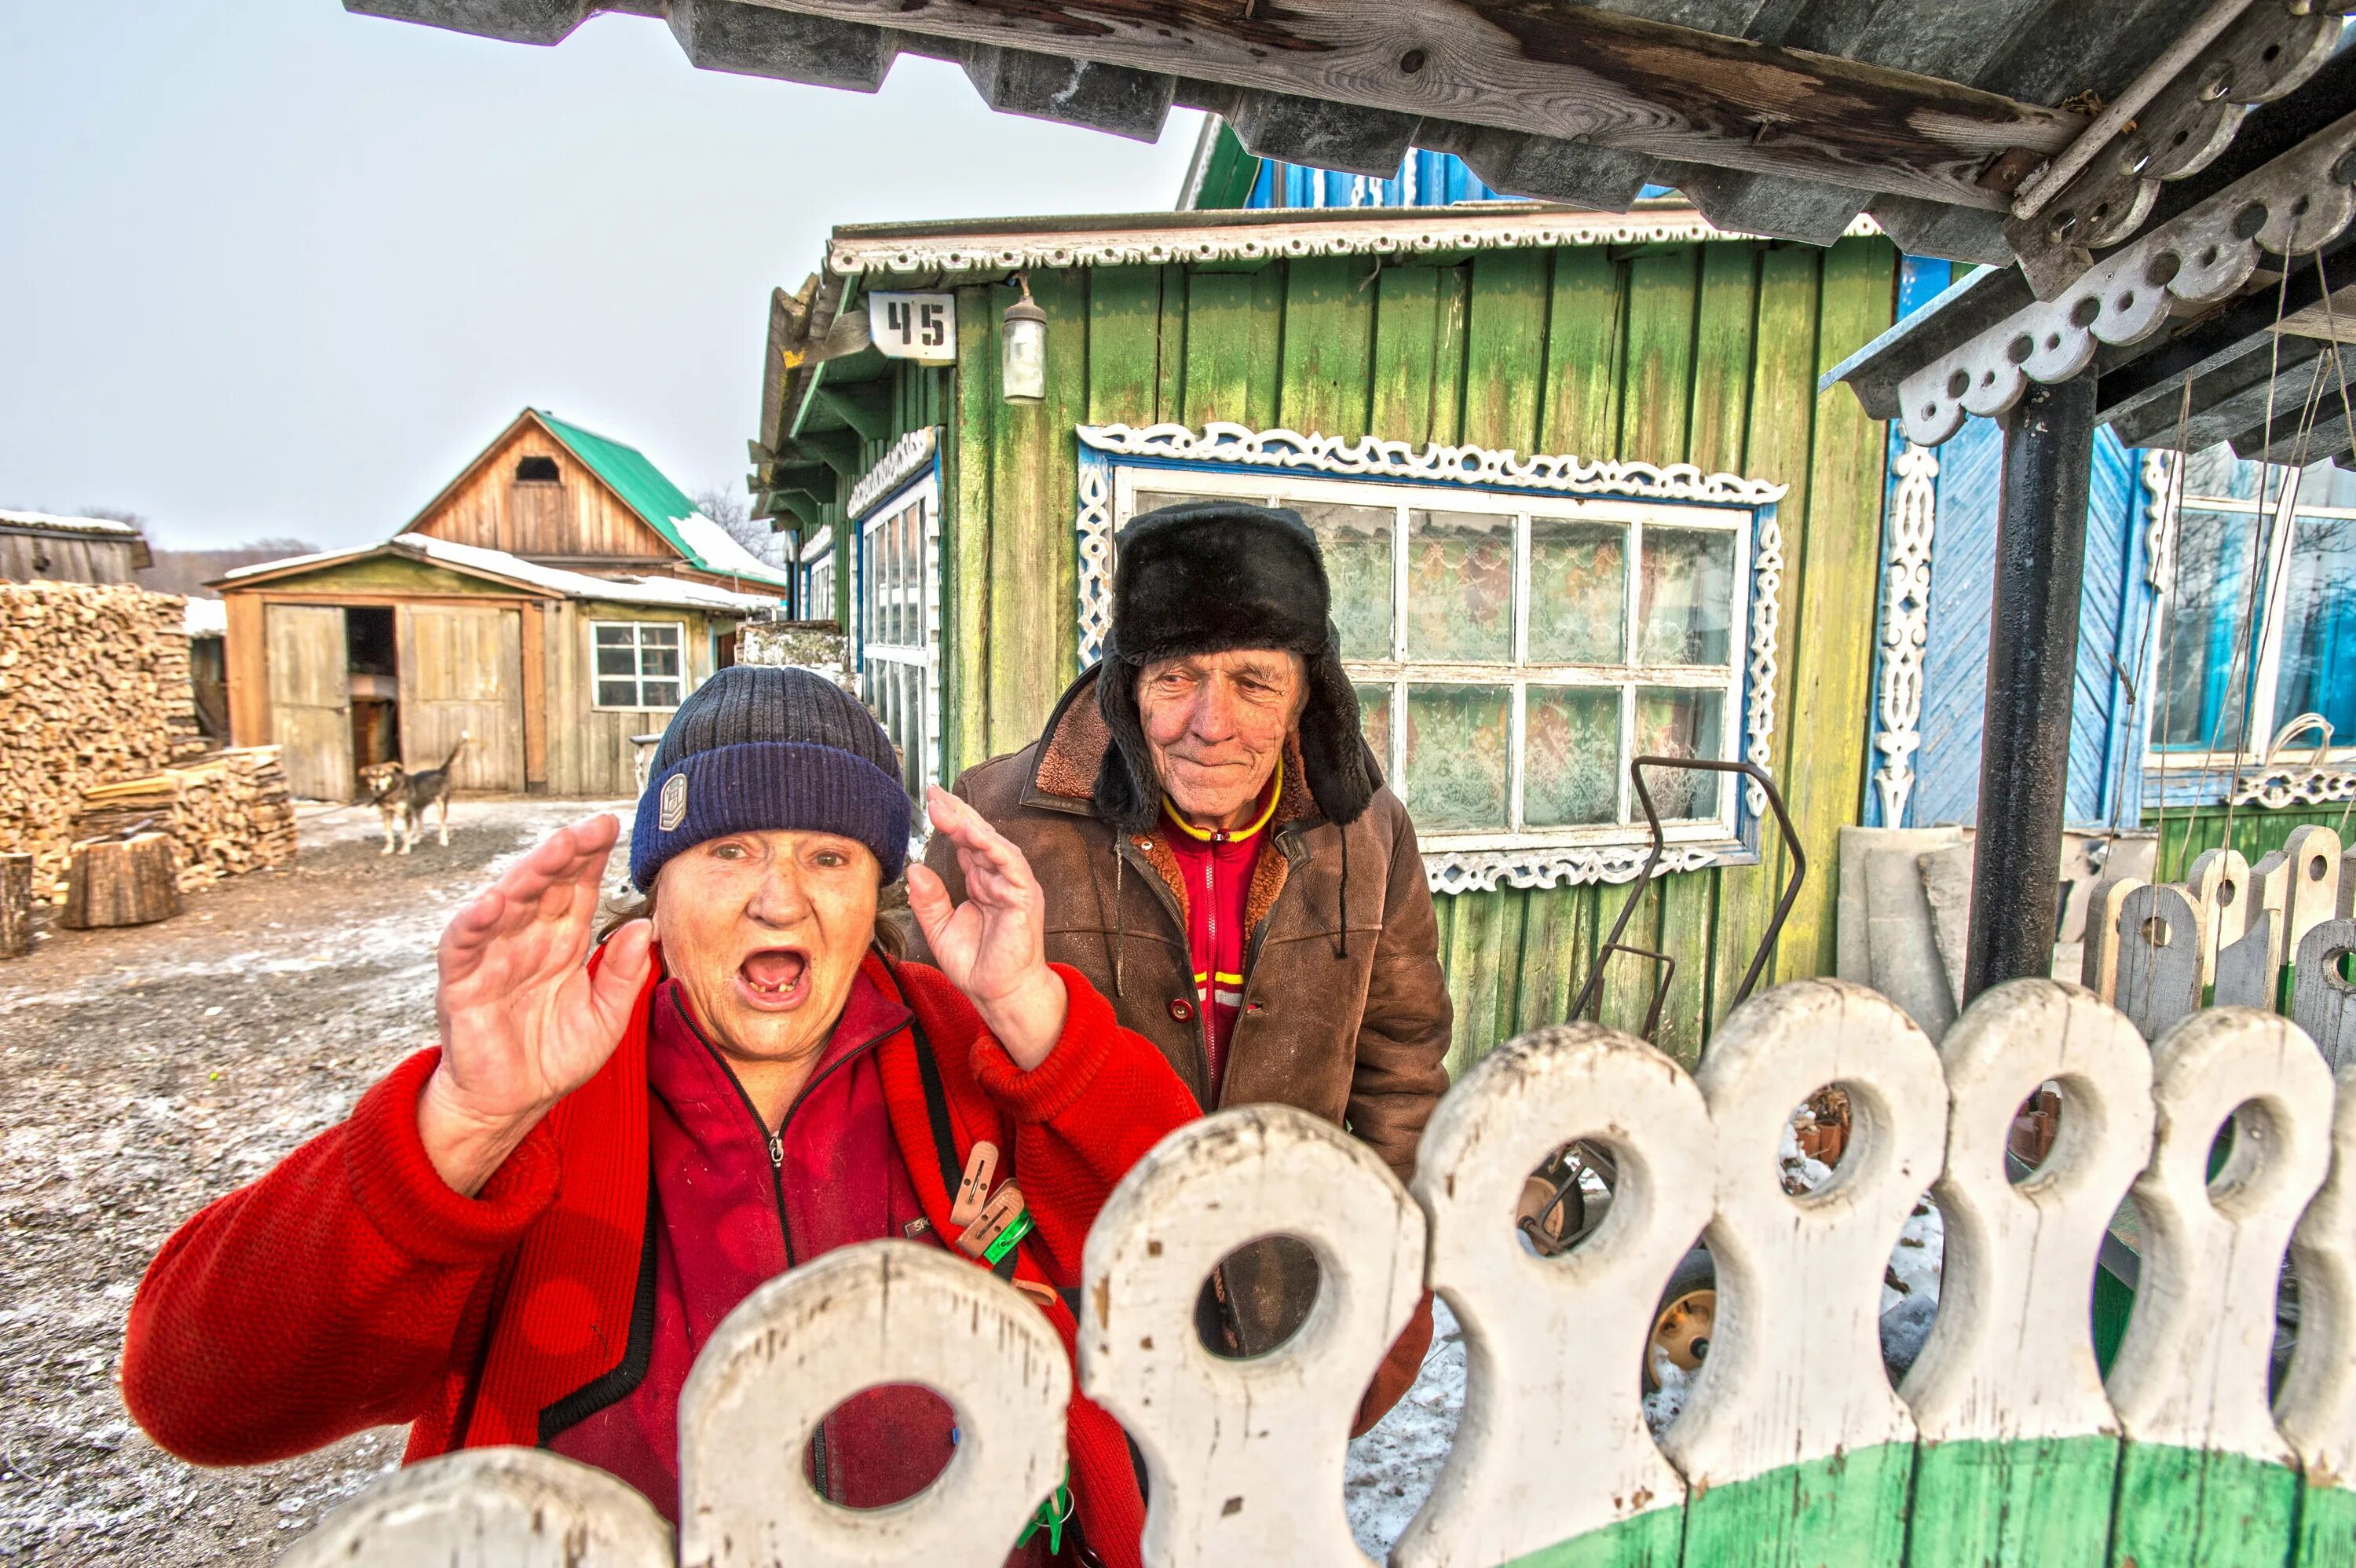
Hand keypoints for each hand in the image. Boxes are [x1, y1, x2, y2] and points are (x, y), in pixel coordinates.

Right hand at [417, 815, 654, 1194]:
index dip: (591, 857)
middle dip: (565, 854)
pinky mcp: (461, 982)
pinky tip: (492, 902)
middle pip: (545, 885)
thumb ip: (622, 975)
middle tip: (589, 829)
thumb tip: (644, 925)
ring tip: (553, 850)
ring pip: (506, 902)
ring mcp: (492, 956)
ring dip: (527, 875)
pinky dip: (473, 922)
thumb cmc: (555, 1056)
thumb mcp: (605, 1018)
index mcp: (563, 941)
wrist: (512, 1103)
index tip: (612, 827)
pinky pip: (463, 944)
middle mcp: (527, 939)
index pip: (578, 888)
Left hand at [905, 787, 1066, 1069]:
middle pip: (980, 837)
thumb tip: (915, 868)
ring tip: (949, 811)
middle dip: (958, 813)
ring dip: (973, 825)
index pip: (966, 844)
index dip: (950, 822)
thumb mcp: (940, 930)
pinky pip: (1012, 865)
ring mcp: (1015, 886)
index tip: (930, 802)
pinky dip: (994, 848)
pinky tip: (974, 834)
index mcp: (982, 883)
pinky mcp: (1025, 897)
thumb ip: (928, 900)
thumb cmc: (977, 966)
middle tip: (935, 794)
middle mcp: (1000, 879)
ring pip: (996, 845)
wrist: (999, 994)